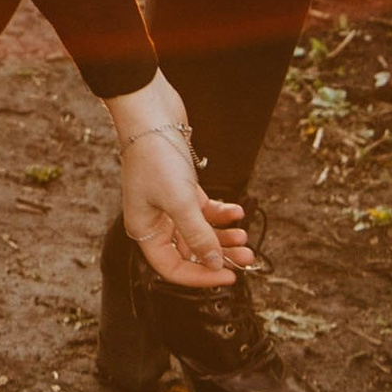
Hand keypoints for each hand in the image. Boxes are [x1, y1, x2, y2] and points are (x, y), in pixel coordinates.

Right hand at [107, 80, 254, 288]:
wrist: (151, 114)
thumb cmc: (155, 157)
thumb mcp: (180, 202)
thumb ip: (198, 236)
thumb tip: (214, 263)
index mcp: (145, 231)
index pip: (173, 268)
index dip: (201, 276)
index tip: (228, 276)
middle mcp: (156, 222)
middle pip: (190, 251)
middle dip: (219, 255)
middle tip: (246, 257)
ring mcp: (170, 205)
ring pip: (201, 232)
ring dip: (224, 235)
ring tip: (245, 235)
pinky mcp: (183, 188)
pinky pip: (205, 210)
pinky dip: (222, 212)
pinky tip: (237, 211)